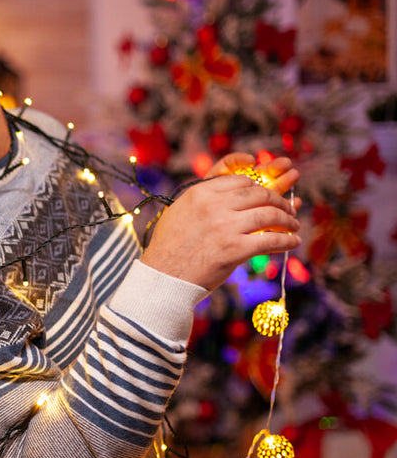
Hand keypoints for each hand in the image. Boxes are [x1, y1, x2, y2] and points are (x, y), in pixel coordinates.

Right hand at [141, 153, 300, 290]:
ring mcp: (225, 227)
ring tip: (293, 226)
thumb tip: (232, 193)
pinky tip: (293, 242)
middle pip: (260, 194)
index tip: (268, 193)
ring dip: (288, 220)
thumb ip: (203, 199)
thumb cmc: (169, 248)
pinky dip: (287, 240)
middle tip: (288, 209)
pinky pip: (271, 240)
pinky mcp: (235, 249)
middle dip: (279, 201)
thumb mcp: (180, 212)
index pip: (240, 180)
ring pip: (270, 214)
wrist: (163, 277)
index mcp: (199, 193)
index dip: (260, 185)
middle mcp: (214, 205)